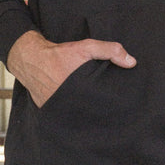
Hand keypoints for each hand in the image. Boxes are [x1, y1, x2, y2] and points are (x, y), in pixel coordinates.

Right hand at [6, 29, 135, 107]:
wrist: (31, 59)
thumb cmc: (59, 54)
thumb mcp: (86, 47)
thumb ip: (109, 51)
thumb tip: (132, 62)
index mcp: (82, 93)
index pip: (102, 107)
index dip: (111, 107)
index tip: (121, 107)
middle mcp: (70, 105)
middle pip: (91, 114)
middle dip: (100, 113)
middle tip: (112, 113)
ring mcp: (59, 111)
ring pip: (79, 117)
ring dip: (86, 115)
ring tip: (97, 114)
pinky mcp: (50, 113)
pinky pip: (65, 116)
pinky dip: (72, 114)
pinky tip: (79, 111)